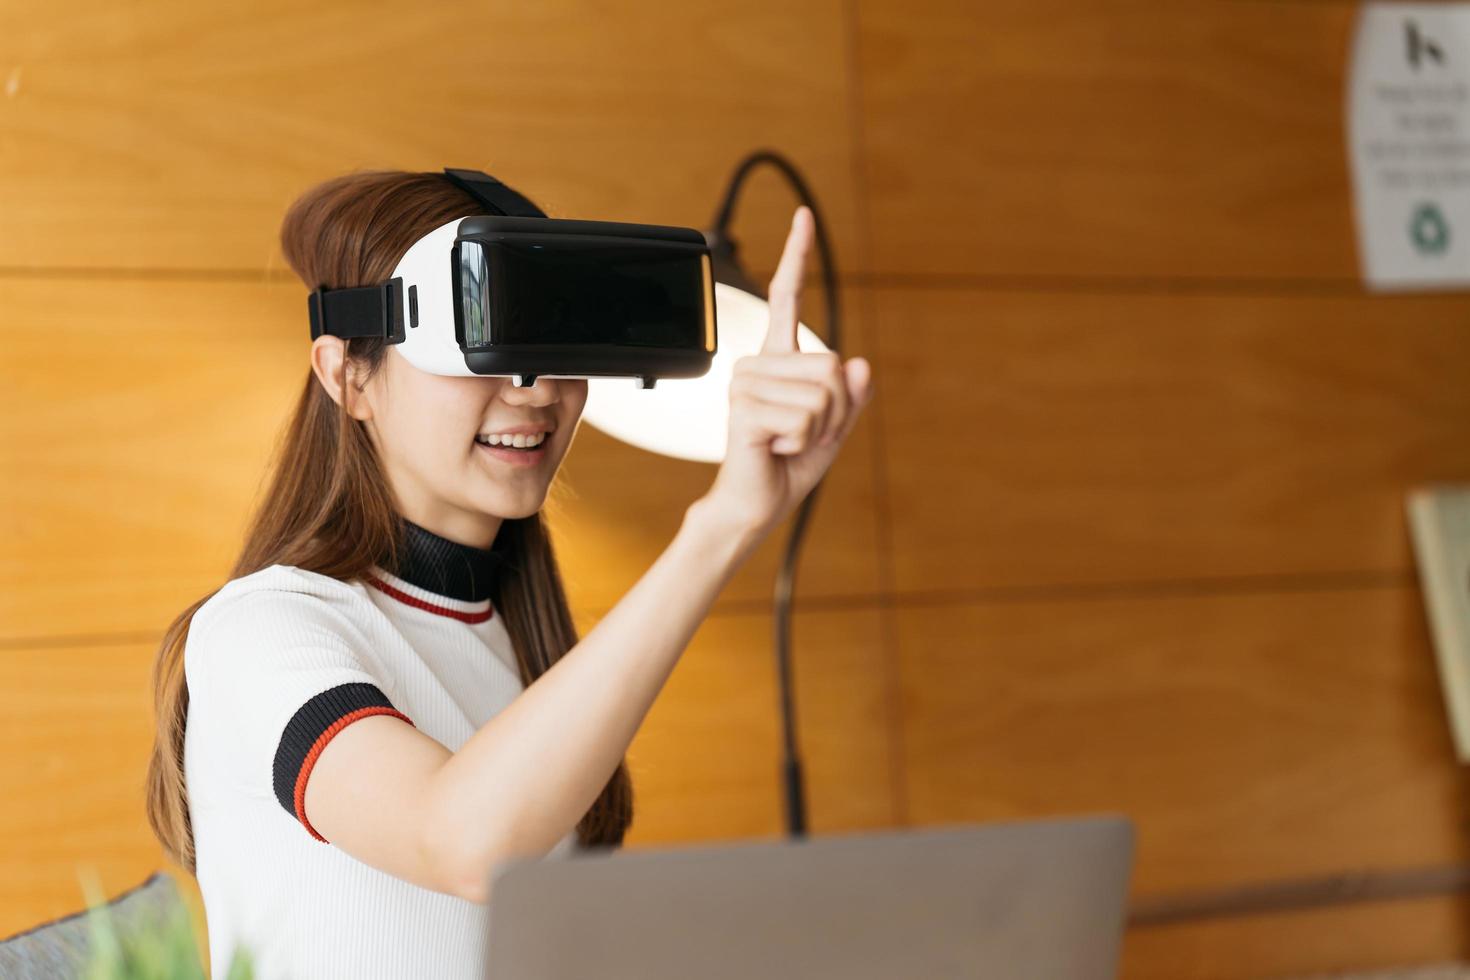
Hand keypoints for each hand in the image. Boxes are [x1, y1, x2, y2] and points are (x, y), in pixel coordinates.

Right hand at [698, 205, 874, 539]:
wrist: (754, 505)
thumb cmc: (787, 466)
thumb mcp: (834, 430)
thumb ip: (850, 398)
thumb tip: (860, 365)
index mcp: (779, 361)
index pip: (788, 297)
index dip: (797, 255)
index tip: (803, 215)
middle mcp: (759, 364)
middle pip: (833, 366)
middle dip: (834, 411)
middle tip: (799, 434)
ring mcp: (747, 384)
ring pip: (823, 393)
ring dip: (818, 429)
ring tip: (784, 442)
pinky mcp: (744, 408)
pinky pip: (806, 417)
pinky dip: (802, 441)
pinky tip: (774, 449)